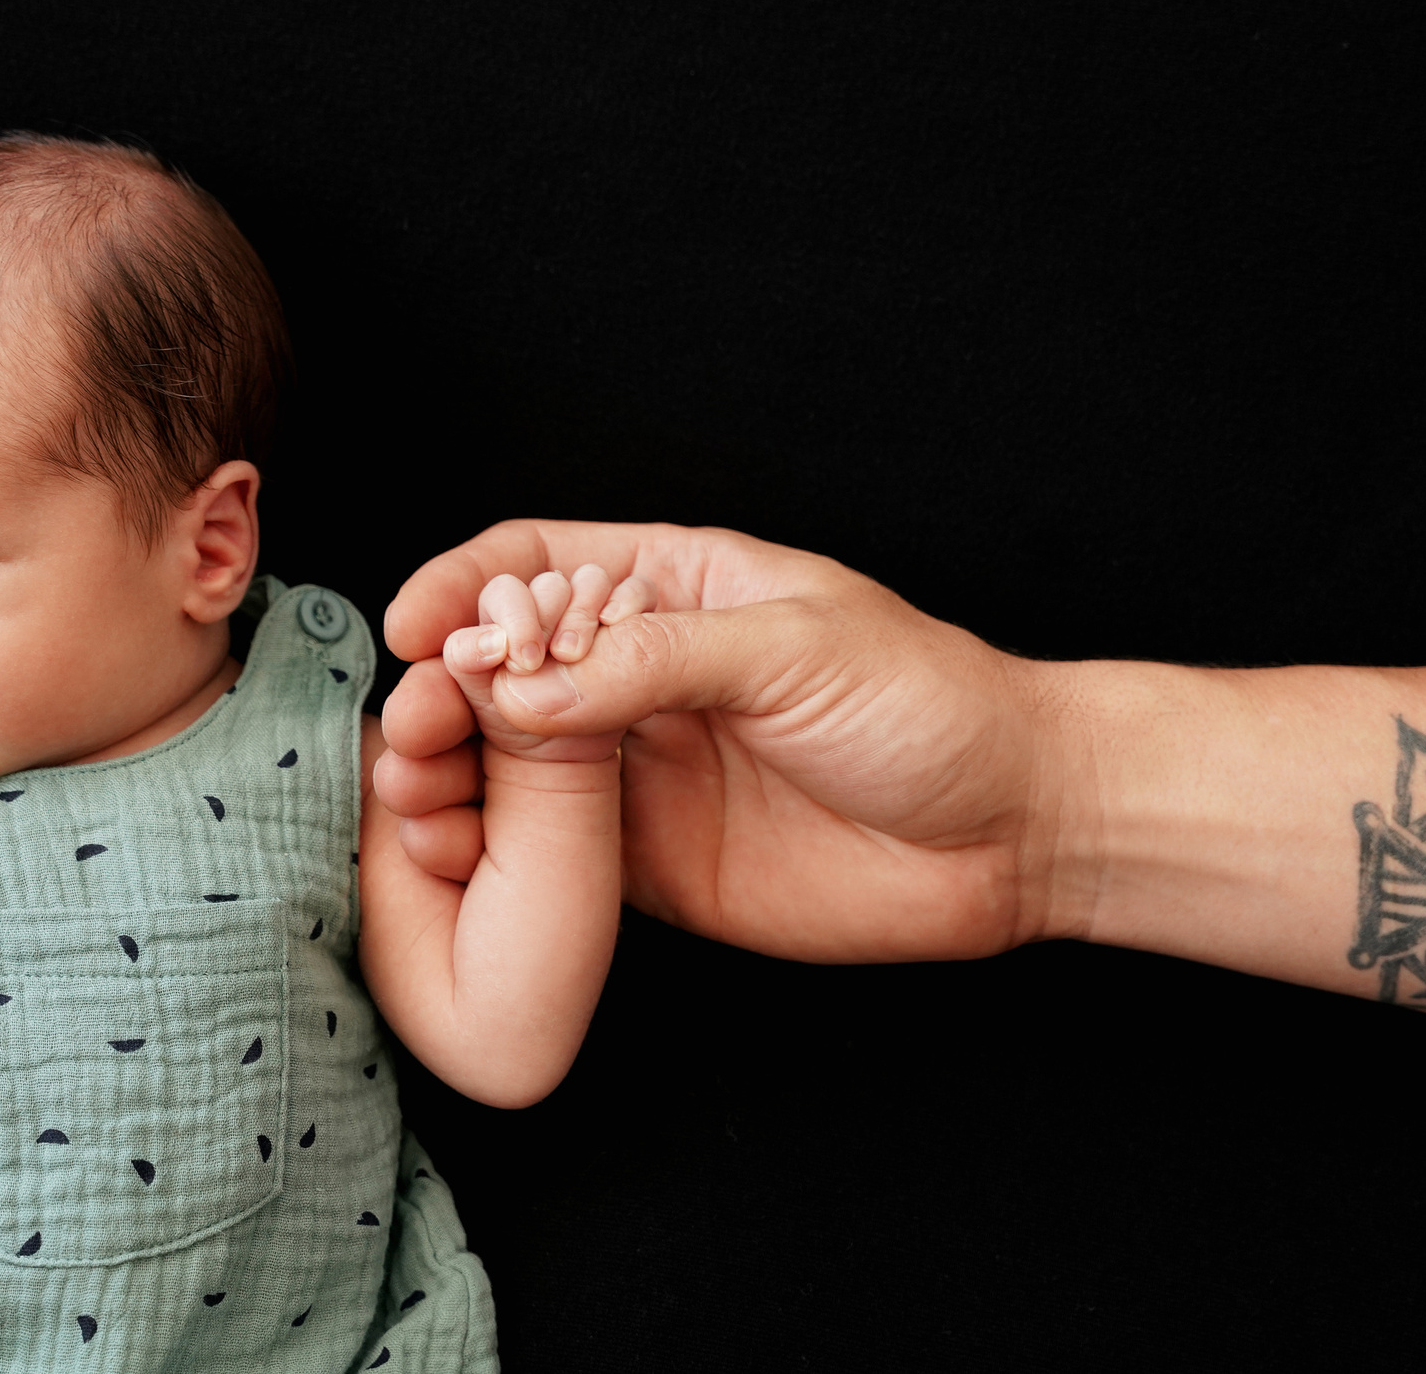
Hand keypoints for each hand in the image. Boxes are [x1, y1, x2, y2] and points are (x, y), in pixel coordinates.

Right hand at [381, 521, 1070, 963]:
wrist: (1012, 831)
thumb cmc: (930, 704)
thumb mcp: (796, 648)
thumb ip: (658, 659)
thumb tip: (529, 680)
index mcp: (673, 587)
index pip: (533, 565)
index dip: (463, 588)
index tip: (414, 628)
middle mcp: (639, 673)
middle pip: (501, 663)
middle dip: (441, 686)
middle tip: (412, 724)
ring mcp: (637, 767)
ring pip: (507, 757)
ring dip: (451, 768)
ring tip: (417, 788)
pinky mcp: (644, 859)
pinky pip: (544, 850)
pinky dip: (489, 847)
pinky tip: (456, 851)